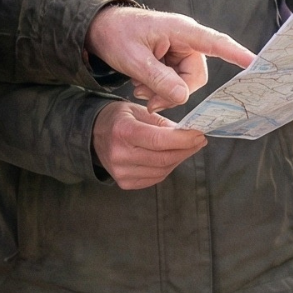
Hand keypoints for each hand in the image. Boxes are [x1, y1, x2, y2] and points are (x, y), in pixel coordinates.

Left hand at [86, 6, 254, 112]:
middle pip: (196, 76)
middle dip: (174, 92)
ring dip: (165, 92)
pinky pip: (177, 81)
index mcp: (181, 30)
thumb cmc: (116, 35)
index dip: (237, 55)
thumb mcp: (133, 59)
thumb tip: (183, 98)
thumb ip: (159, 79)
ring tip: (140, 90)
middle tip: (149, 101)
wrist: (100, 28)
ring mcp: (181, 49)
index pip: (216, 43)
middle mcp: (187, 39)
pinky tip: (142, 86)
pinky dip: (161, 89)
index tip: (256, 63)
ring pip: (186, 83)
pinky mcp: (174, 58)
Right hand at [93, 101, 208, 188]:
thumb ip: (162, 122)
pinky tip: (173, 157)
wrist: (92, 135)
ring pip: (162, 171)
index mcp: (122, 131)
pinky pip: (155, 178)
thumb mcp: (138, 110)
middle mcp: (119, 154)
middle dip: (186, 149)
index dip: (183, 140)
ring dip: (179, 159)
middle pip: (163, 158)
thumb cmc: (118, 118)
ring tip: (189, 147)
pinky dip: (168, 168)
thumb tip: (187, 133)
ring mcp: (121, 172)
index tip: (199, 134)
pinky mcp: (125, 183)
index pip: (158, 140)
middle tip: (200, 140)